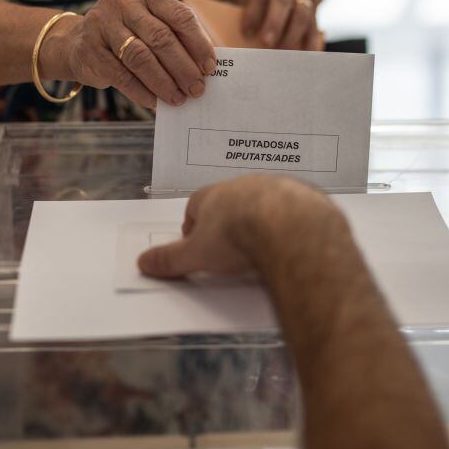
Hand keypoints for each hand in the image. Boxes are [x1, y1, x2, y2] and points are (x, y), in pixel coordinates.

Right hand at [60, 0, 216, 107]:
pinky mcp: (90, 50)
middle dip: (183, 67)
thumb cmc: (127, 34)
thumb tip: (205, 67)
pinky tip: (155, 102)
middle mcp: (122, 2)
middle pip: (161, 38)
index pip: (180, 16)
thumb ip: (175, 37)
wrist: (78, 42)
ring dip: (164, 82)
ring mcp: (102, 24)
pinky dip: (142, 91)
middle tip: (197, 88)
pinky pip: (121, 75)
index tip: (210, 68)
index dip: (198, 44)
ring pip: (141, 57)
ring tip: (178, 98)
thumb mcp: (150, 23)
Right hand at [137, 175, 338, 278]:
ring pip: (264, 203)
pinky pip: (295, 209)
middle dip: (229, 222)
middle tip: (229, 248)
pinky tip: (290, 243)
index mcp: (213, 195)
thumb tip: (144, 262)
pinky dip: (290, 224)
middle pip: (231, 202)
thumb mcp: (196, 254)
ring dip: (261, 220)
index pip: (196, 206)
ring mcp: (276, 188)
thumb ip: (170, 259)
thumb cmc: (238, 235)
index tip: (197, 244)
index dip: (195, 226)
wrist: (289, 226)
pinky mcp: (304, 199)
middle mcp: (245, 186)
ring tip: (261, 247)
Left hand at [230, 0, 321, 50]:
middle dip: (274, 23)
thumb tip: (236, 16)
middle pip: (283, 0)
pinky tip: (303, 55)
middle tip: (265, 42)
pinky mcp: (316, 5)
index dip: (253, 12)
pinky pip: (315, 24)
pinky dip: (310, 41)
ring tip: (282, 51)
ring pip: (303, 12)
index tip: (246, 32)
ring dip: (292, 34)